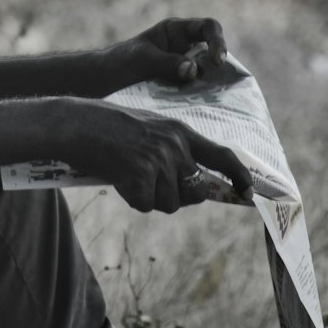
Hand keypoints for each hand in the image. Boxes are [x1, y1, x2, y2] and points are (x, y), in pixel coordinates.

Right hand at [62, 99, 251, 213]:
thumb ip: (175, 153)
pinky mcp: (141, 176)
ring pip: (169, 203)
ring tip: (128, 172)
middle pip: (195, 191)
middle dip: (177, 195)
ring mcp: (159, 161)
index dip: (239, 175)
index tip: (248, 192)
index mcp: (180, 131)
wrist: (79, 123)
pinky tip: (118, 177)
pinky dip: (130, 198)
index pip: (222, 154)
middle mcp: (175, 145)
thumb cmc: (111, 127)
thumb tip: (196, 189)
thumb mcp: (151, 131)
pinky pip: (144, 205)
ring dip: (150, 197)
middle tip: (151, 182)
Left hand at [105, 17, 229, 89]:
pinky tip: (203, 111)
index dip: (217, 40)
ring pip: (209, 75)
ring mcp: (184, 70)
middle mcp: (184, 49)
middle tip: (218, 83)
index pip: (207, 27)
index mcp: (175, 32)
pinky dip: (202, 99)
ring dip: (212, 85)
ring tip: (212, 99)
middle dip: (219, 67)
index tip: (217, 60)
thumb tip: (193, 69)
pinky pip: (199, 92)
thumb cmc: (119, 62)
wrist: (102, 84)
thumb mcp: (141, 59)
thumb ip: (165, 62)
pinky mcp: (181, 90)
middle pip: (213, 52)